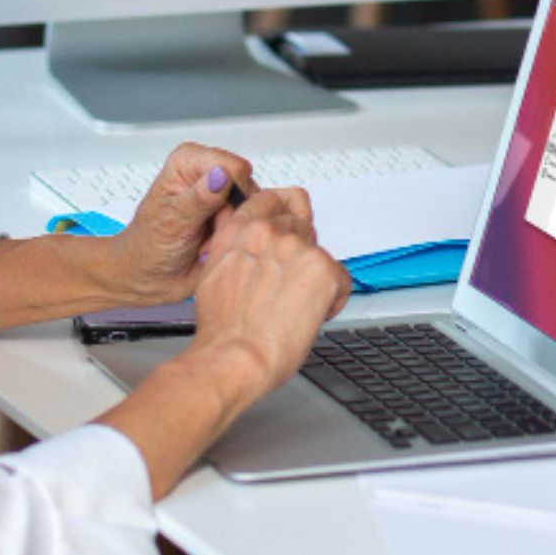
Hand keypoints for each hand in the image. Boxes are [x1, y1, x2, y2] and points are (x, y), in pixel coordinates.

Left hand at [102, 142, 256, 303]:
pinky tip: (214, 247)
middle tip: (205, 235)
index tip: (209, 216)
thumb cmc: (148, 247)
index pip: (233, 167)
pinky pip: (254, 225)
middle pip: (248, 189)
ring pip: (254, 210)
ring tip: (207, 243)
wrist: (148, 276)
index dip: (229, 194)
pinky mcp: (234, 216)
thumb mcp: (171, 223)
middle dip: (231, 218)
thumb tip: (221, 176)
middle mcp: (209, 173)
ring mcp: (224, 196)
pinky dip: (237, 241)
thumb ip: (198, 199)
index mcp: (189, 162)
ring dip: (234, 232)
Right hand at [183, 188, 350, 408]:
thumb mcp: (213, 275)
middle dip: (301, 249)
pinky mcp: (322, 268)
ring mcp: (297, 247)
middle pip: (302, 221)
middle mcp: (268, 231)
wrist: (234, 357)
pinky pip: (342, 278)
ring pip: (321, 250)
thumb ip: (234, 248)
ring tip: (297, 304)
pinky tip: (313, 314)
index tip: (288, 225)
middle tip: (291, 282)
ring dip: (315, 274)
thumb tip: (244, 243)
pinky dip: (334, 298)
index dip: (285, 212)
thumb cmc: (224, 331)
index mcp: (239, 231)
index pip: (273, 197)